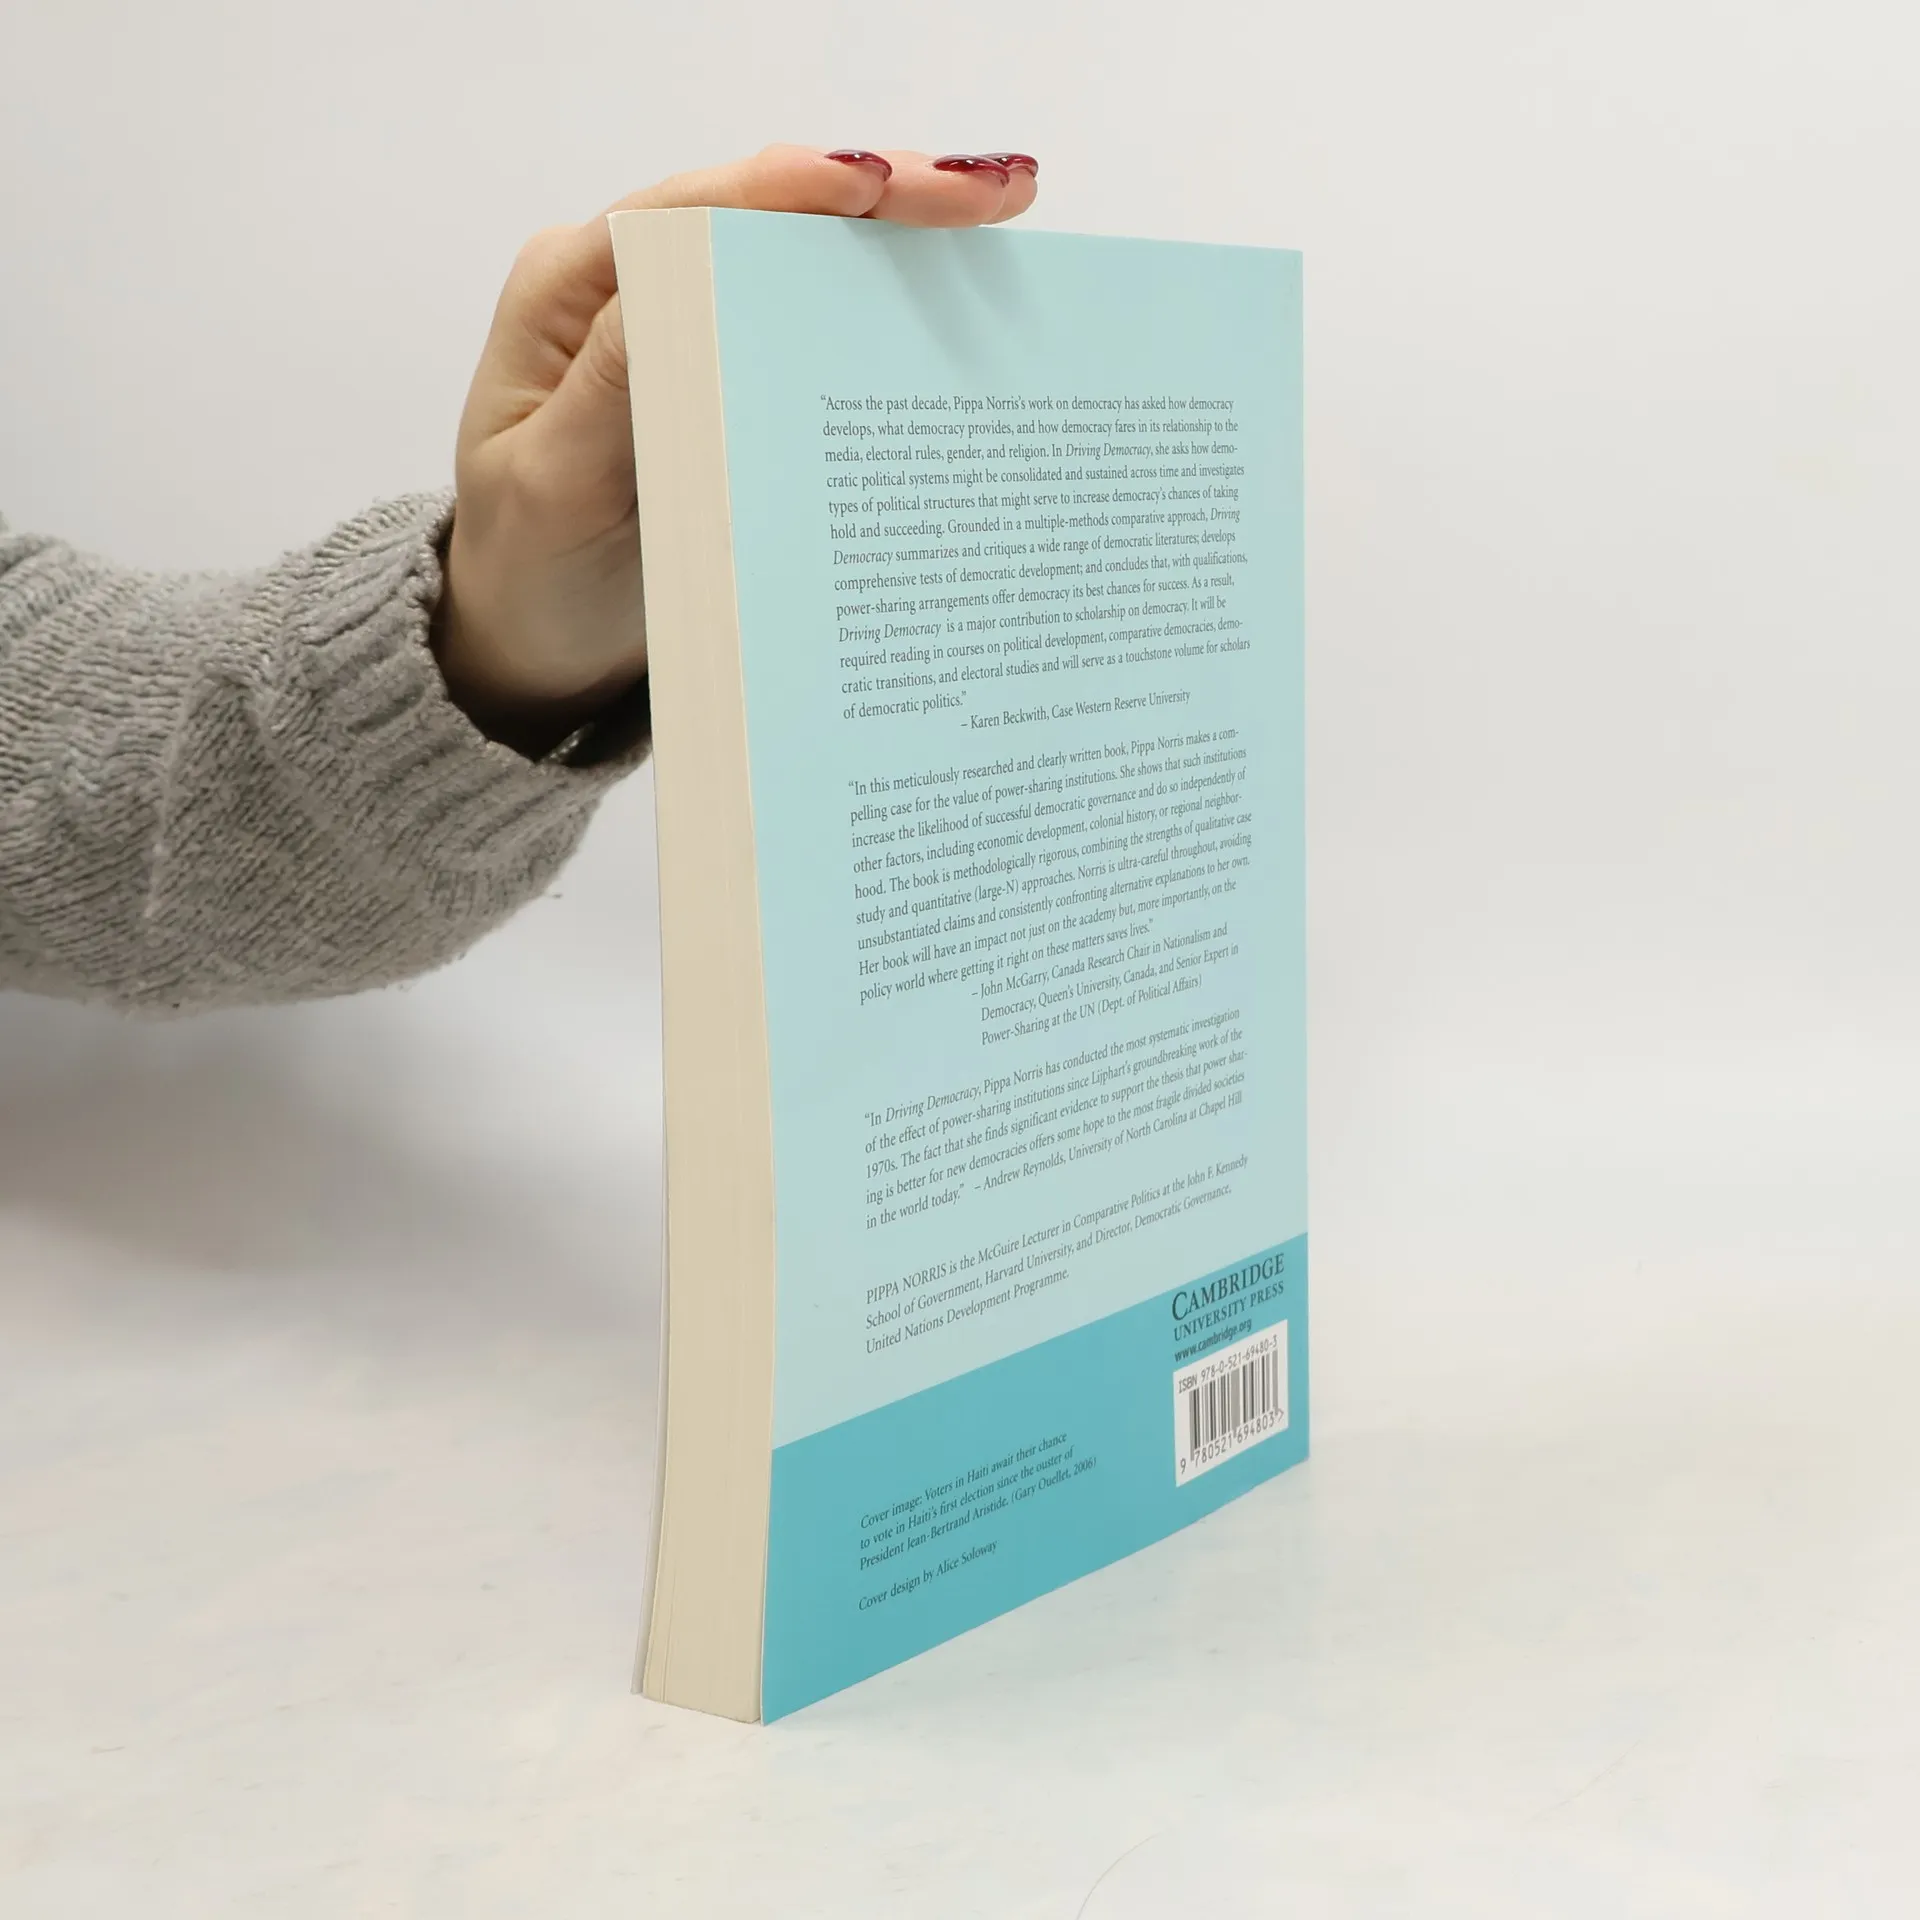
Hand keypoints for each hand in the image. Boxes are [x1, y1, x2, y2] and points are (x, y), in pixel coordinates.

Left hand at [434, 145, 1040, 755]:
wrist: (533, 649)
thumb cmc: (528, 573)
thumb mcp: (553, 486)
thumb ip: (612, 388)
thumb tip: (684, 280)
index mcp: (574, 289)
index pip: (696, 210)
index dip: (799, 187)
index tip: (886, 185)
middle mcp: (633, 288)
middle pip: (767, 212)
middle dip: (885, 192)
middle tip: (996, 192)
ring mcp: (687, 331)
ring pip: (803, 258)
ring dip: (902, 237)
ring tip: (1002, 212)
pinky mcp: (728, 381)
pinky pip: (813, 326)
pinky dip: (886, 307)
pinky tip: (960, 295)